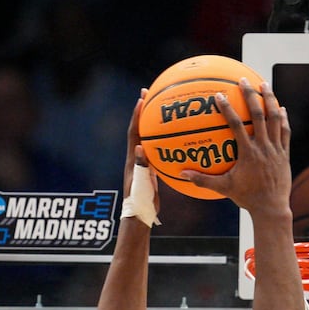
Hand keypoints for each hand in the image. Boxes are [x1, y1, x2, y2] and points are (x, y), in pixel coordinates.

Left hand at [123, 90, 158, 215]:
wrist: (140, 214)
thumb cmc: (140, 201)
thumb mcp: (141, 183)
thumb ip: (140, 166)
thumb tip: (140, 147)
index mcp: (132, 158)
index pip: (134, 132)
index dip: (137, 115)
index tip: (141, 99)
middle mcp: (136, 157)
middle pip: (139, 129)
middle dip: (143, 112)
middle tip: (148, 95)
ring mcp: (143, 162)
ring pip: (149, 137)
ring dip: (153, 123)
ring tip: (162, 110)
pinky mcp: (150, 169)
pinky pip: (158, 149)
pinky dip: (165, 140)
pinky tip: (176, 138)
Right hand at [181, 79, 290, 220]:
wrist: (272, 208)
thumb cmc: (247, 198)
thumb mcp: (224, 188)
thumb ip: (203, 180)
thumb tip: (182, 174)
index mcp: (248, 153)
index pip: (236, 126)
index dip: (227, 109)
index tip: (219, 95)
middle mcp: (263, 148)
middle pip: (258, 115)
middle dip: (251, 95)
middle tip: (244, 80)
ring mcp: (276, 149)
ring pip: (275, 119)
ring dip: (270, 100)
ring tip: (264, 84)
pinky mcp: (285, 153)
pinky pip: (285, 131)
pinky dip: (283, 118)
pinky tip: (281, 108)